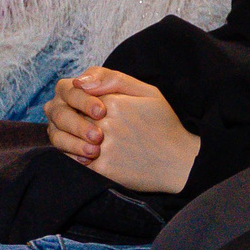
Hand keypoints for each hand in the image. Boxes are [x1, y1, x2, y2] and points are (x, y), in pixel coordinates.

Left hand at [47, 68, 201, 194]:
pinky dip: (77, 159)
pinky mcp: (101, 169)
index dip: (88, 106)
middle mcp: (106, 124)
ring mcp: (102, 147)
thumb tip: (80, 82)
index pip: (81, 97)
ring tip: (96, 143)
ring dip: (76, 141)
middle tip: (101, 129)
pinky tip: (94, 157)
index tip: (102, 113)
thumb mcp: (148, 92)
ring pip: (70, 139)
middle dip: (81, 123)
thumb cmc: (163, 125)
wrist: (179, 162)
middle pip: (74, 117)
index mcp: (115, 103)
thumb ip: (114, 79)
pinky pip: (74, 161)